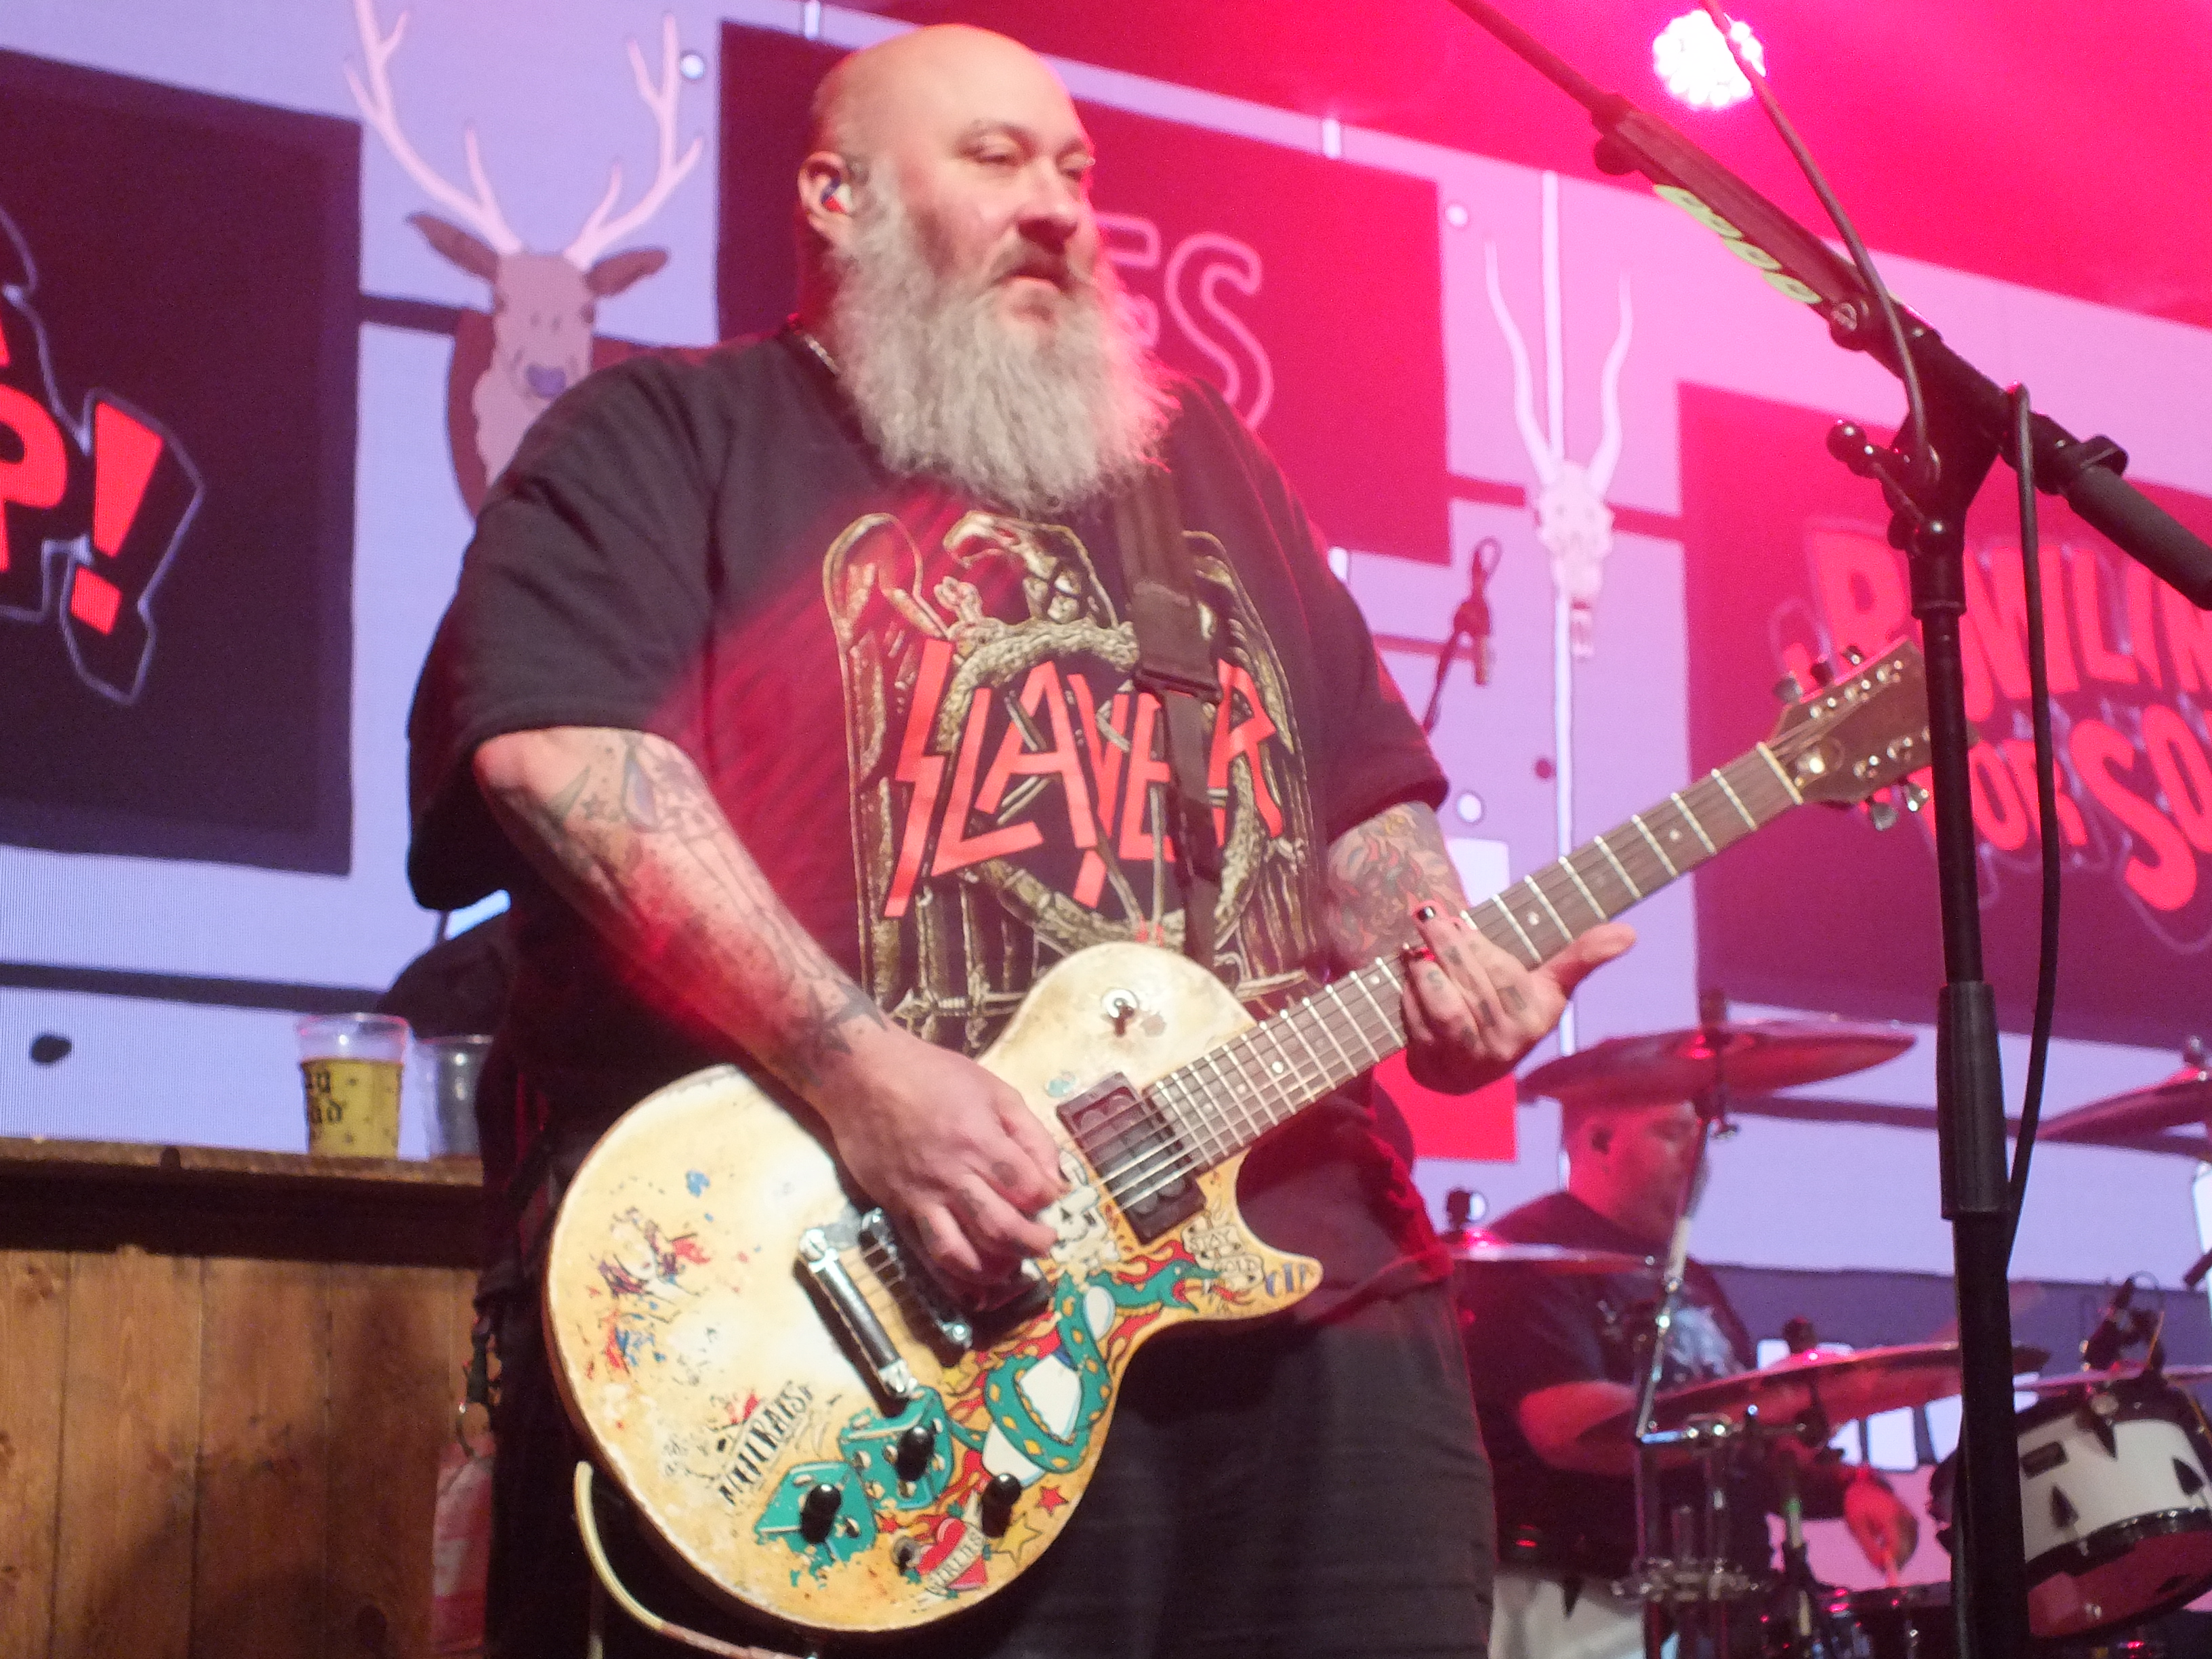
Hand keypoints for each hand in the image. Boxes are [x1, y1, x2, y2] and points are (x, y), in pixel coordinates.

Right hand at [810, 1027, 1067, 1293]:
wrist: (862, 1077)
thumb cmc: (933, 1076)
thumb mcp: (994, 1090)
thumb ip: (1030, 1135)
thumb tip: (1055, 1180)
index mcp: (980, 1140)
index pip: (1029, 1188)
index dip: (1049, 1199)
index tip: (1050, 1196)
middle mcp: (952, 1176)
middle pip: (1002, 1229)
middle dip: (1034, 1244)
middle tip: (1045, 1241)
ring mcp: (922, 1197)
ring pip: (964, 1253)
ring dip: (997, 1270)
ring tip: (1014, 1265)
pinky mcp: (898, 1210)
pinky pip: (926, 1256)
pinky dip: (954, 1282)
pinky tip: (977, 1294)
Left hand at [1399, 908, 1634, 1091]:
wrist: (1469, 1069)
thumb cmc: (1511, 1009)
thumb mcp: (1547, 983)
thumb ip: (1580, 956)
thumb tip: (1629, 933)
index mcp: (1538, 1016)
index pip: (1506, 974)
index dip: (1479, 946)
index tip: (1460, 921)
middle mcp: (1508, 1044)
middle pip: (1472, 984)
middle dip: (1446, 945)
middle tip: (1428, 915)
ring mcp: (1470, 1060)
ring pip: (1444, 1005)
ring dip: (1425, 971)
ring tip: (1417, 947)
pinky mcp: (1434, 1069)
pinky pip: (1417, 1023)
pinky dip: (1409, 994)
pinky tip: (1409, 976)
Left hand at [1844, 1471, 1919, 1578]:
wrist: (1864, 1486)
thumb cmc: (1857, 1505)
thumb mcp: (1857, 1526)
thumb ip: (1868, 1547)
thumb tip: (1879, 1567)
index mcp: (1890, 1515)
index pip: (1898, 1544)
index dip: (1893, 1561)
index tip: (1883, 1571)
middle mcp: (1905, 1515)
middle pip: (1907, 1548)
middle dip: (1895, 1561)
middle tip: (1881, 1568)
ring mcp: (1911, 1517)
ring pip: (1911, 1546)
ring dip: (1898, 1555)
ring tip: (1880, 1553)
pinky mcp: (1913, 1520)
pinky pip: (1911, 1541)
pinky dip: (1902, 1548)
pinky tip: (1888, 1547)